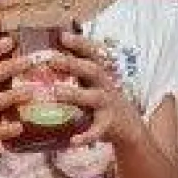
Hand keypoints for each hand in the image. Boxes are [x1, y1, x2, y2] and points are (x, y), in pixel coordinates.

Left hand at [54, 32, 146, 150]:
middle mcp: (105, 85)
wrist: (129, 127)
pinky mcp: (108, 124)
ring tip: (57, 93)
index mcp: (100, 73)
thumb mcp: (94, 83)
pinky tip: (73, 142)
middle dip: (73, 64)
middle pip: (92, 70)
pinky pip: (96, 130)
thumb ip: (77, 72)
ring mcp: (108, 104)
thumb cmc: (102, 101)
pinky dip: (86, 136)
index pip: (92, 53)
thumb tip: (47, 59)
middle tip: (52, 59)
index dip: (79, 43)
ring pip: (93, 97)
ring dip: (75, 94)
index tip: (62, 36)